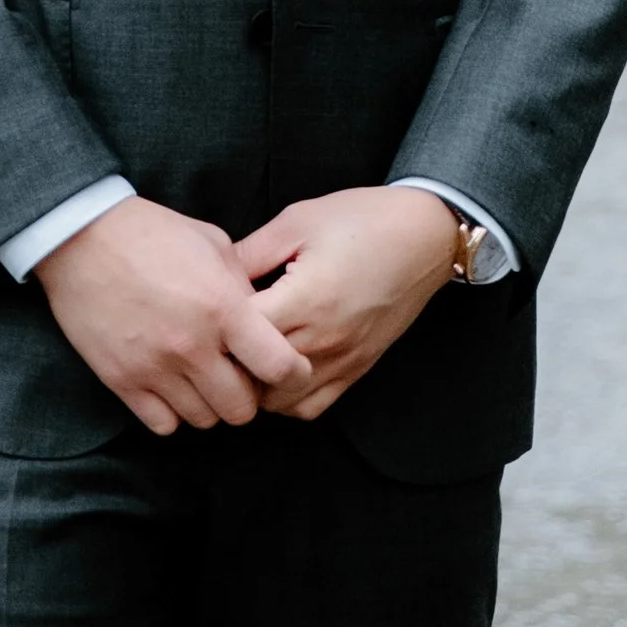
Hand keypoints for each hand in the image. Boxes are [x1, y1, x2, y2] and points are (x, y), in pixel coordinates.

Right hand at [33, 194, 312, 434]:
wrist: (83, 237)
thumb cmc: (153, 234)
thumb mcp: (215, 245)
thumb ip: (244, 288)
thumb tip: (266, 321)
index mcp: (223, 308)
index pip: (278, 367)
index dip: (292, 373)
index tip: (289, 368)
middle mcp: (191, 346)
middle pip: (241, 409)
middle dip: (248, 395)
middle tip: (240, 375)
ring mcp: (154, 368)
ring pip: (204, 420)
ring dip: (210, 404)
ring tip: (204, 378)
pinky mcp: (121, 381)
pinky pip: (163, 424)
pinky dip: (173, 412)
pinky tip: (173, 387)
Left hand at [229, 185, 463, 421]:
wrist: (425, 235)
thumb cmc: (363, 219)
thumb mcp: (297, 220)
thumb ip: (249, 253)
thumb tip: (210, 277)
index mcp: (305, 299)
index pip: (239, 337)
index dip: (212, 328)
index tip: (202, 312)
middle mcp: (323, 339)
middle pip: (253, 377)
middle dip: (226, 361)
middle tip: (214, 338)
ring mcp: (342, 360)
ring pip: (277, 402)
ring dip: (254, 385)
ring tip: (245, 355)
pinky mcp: (357, 369)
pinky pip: (310, 407)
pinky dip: (286, 399)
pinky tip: (276, 372)